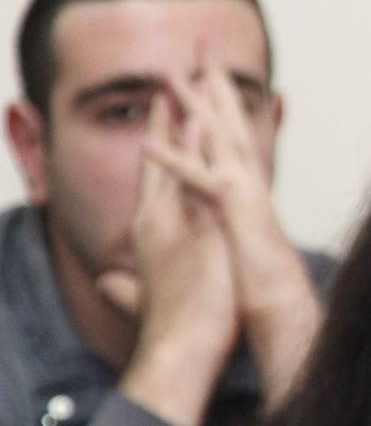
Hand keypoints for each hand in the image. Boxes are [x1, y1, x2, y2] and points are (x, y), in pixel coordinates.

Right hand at [116, 92, 238, 425]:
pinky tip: (199, 123)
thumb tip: (115, 282)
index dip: (168, 143)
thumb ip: (133, 286)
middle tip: (180, 72)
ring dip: (181, 119)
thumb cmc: (175, 330)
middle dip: (171, 114)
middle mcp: (155, 222)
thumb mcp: (158, 297)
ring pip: (172, 160)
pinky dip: (190, 150)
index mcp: (154, 234)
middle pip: (161, 157)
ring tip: (190, 78)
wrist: (176, 353)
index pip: (159, 178)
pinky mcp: (181, 230)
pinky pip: (186, 181)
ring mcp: (166, 224)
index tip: (178, 110)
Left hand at [146, 56, 318, 400]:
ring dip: (193, 106)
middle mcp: (250, 185)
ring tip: (169, 75)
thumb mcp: (238, 246)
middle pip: (230, 125)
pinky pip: (199, 182)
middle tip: (202, 48)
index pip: (229, 140)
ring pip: (217, 141)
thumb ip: (228, 229)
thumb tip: (231, 219)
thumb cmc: (261, 287)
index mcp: (246, 191)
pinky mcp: (236, 213)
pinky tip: (148, 143)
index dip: (218, 107)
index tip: (207, 77)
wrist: (283, 311)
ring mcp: (246, 196)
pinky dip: (174, 162)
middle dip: (215, 85)